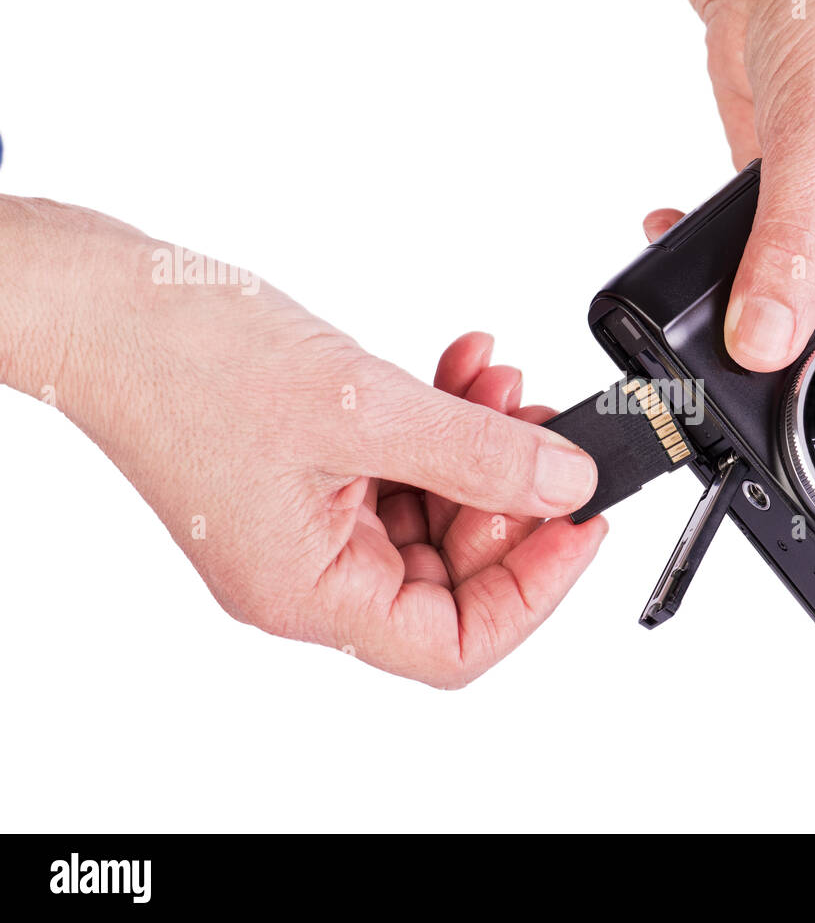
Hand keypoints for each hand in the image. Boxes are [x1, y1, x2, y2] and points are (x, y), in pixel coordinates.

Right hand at [0, 197, 604, 687]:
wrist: (104, 298)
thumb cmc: (187, 358)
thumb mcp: (363, 408)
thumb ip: (476, 453)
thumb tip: (567, 483)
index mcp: (308, 593)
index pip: (453, 643)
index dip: (535, 590)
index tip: (583, 523)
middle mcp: (311, 574)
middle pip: (456, 575)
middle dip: (515, 498)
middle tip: (551, 434)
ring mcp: (314, 524)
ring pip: (438, 512)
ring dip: (485, 450)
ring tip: (506, 385)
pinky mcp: (317, 475)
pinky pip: (407, 468)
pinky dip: (446, 424)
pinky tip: (466, 371)